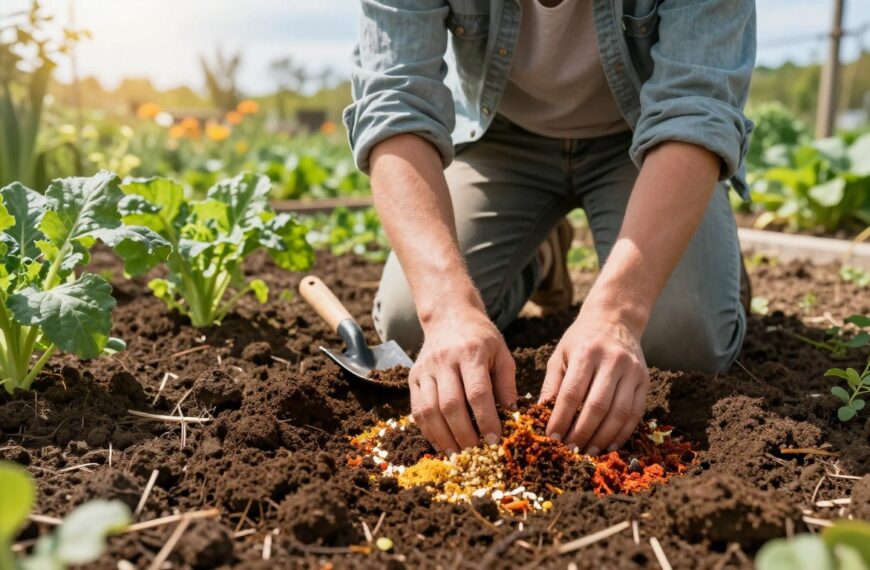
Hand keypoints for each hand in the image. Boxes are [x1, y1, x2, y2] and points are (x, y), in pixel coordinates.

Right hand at [409, 305, 516, 454]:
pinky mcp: (413, 377)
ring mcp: (425, 369)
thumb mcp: (501, 353)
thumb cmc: (481, 338)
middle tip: (477, 453)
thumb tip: (512, 416)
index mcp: (471, 352)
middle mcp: (444, 360)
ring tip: (458, 454)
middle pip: (450, 405)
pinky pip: (417, 410)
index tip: (495, 440)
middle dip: (464, 434)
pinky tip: (441, 444)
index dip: (486, 420)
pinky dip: (428, 431)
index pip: (477, 392)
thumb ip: (507, 384)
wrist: (449, 316)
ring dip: (443, 438)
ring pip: (429, 410)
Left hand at [539, 303, 649, 454]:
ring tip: (588, 452)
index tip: (552, 438)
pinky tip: (609, 445)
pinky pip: (635, 413)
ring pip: (619, 413)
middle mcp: (612, 361)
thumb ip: (551, 385)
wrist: (614, 319)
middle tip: (570, 451)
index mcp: (586, 353)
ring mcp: (632, 371)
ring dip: (603, 437)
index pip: (572, 393)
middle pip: (597, 406)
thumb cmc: (581, 340)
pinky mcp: (644, 380)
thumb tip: (540, 417)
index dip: (561, 418)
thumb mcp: (560, 355)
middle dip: (582, 432)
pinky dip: (622, 433)